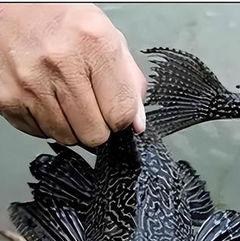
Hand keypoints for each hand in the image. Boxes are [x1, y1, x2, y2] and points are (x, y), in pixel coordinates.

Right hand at [0, 3, 145, 146]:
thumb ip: (130, 82)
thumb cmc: (63, 23)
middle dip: (98, 127)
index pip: (121, 113)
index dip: (122, 120)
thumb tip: (136, 123)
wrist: (11, 7)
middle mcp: (61, 61)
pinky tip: (47, 99)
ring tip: (66, 98)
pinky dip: (47, 123)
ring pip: (68, 138)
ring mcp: (31, 82)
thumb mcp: (108, 38)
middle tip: (91, 107)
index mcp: (94, 43)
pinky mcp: (7, 97)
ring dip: (72, 127)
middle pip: (95, 133)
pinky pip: (40, 133)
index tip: (116, 113)